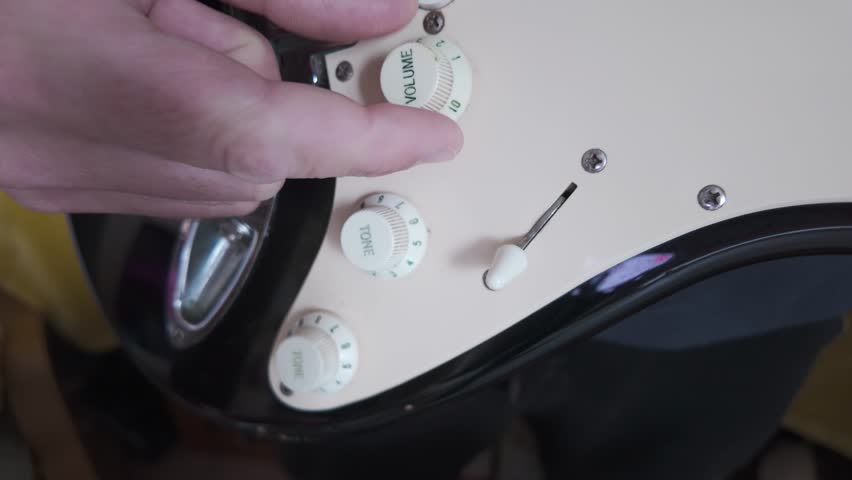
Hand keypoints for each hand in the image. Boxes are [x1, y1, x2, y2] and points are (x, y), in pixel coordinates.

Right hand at [0, 0, 462, 216]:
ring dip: (234, 119)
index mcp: (92, 70)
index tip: (432, 136)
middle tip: (210, 18)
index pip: (267, 132)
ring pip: (214, 183)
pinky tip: (148, 73)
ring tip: (164, 32)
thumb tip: (375, 15)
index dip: (363, 137)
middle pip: (249, 163)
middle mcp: (65, 147)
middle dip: (275, 100)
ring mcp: (48, 176)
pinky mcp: (39, 181)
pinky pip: (164, 183)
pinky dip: (193, 138)